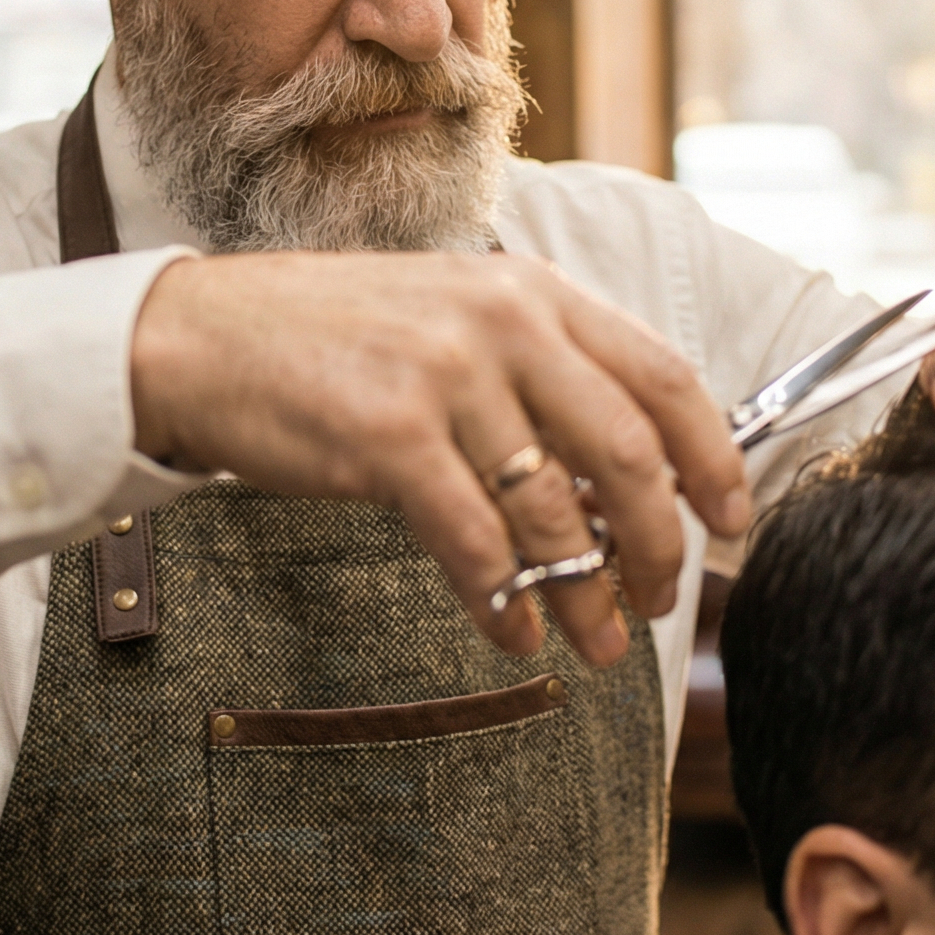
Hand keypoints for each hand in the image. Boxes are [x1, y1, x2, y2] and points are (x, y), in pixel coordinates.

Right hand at [128, 251, 750, 666]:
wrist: (201, 335)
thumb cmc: (333, 339)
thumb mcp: (454, 320)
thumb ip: (540, 375)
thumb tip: (625, 479)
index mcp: (534, 291)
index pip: (666, 376)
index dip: (716, 459)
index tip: (733, 522)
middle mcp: (502, 322)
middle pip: (629, 451)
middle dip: (659, 542)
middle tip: (659, 599)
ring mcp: (447, 376)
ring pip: (554, 510)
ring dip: (585, 593)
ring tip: (597, 643)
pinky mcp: (389, 437)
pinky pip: (476, 544)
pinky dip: (506, 604)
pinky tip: (513, 636)